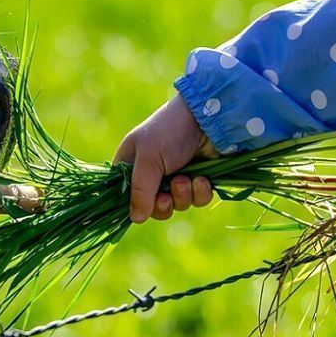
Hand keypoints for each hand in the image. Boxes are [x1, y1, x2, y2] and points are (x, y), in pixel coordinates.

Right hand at [113, 95, 216, 222]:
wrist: (209, 117)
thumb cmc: (170, 131)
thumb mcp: (148, 159)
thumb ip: (140, 191)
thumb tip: (135, 219)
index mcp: (131, 165)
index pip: (125, 196)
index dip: (134, 205)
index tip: (143, 206)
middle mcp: (152, 174)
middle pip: (152, 207)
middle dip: (162, 205)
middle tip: (166, 196)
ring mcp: (176, 177)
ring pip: (176, 206)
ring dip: (182, 196)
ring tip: (186, 179)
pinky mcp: (198, 180)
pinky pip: (196, 200)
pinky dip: (199, 193)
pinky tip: (201, 179)